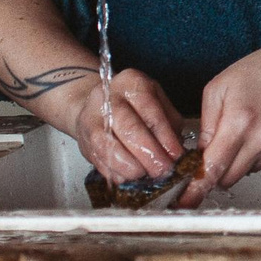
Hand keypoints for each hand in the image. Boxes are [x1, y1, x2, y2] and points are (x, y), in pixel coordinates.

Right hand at [32, 67, 186, 184]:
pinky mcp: (83, 142)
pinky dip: (115, 173)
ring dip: (130, 167)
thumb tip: (177, 151)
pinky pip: (99, 161)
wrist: (93, 105)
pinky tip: (128, 178)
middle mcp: (108, 98)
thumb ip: (169, 122)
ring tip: (145, 176)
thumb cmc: (132, 104)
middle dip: (148, 154)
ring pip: (109, 147)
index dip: (165, 136)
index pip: (150, 110)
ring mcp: (91, 120)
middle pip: (129, 128)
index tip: (176, 155)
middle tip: (163, 170)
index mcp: (132, 82)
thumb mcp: (156, 100)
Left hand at [186, 30, 260, 205]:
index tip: (187, 202)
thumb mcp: (220, 87)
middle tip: (227, 143)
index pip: (212, 167)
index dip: (197, 187)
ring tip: (256, 125)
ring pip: (251, 170)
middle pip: (230, 177)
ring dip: (247, 156)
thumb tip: (199, 156)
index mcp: (240, 120)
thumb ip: (205, 124)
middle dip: (222, 167)